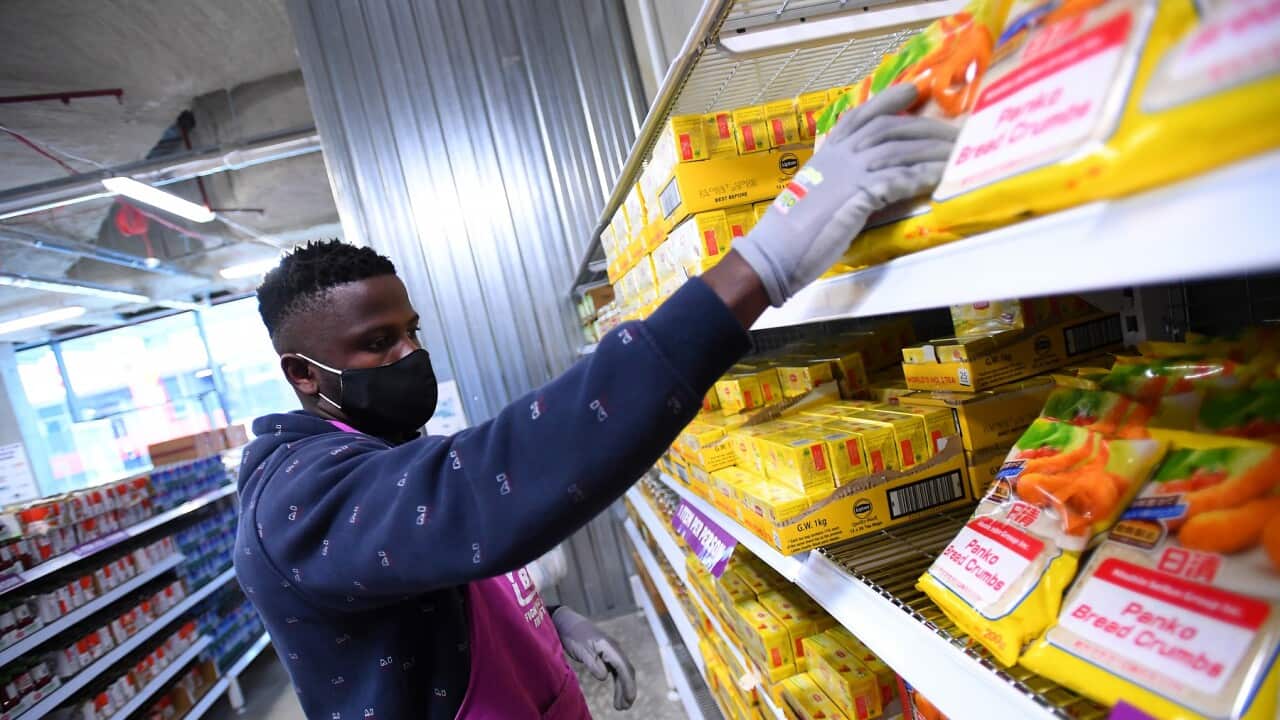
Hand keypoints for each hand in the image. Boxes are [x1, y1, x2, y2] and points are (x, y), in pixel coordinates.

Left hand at [552, 607, 636, 709]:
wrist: (567, 622)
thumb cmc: (573, 635)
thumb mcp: (581, 650)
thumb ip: (593, 663)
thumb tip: (605, 677)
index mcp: (609, 646)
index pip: (623, 667)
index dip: (628, 683)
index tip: (629, 698)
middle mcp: (614, 649)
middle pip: (626, 671)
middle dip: (628, 689)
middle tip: (625, 707)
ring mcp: (611, 652)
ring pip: (622, 672)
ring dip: (623, 688)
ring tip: (621, 706)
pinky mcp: (606, 655)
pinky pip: (616, 671)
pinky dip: (618, 683)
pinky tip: (617, 693)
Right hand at [732, 84, 957, 305]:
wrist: (774, 254)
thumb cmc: (790, 233)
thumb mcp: (815, 195)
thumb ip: (841, 183)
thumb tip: (866, 184)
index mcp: (827, 154)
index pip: (860, 116)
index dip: (888, 100)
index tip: (913, 91)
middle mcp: (839, 157)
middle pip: (889, 129)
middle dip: (924, 127)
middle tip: (952, 131)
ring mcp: (849, 174)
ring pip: (899, 150)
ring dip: (932, 151)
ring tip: (957, 154)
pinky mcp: (859, 196)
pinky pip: (899, 179)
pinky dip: (922, 176)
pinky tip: (940, 178)